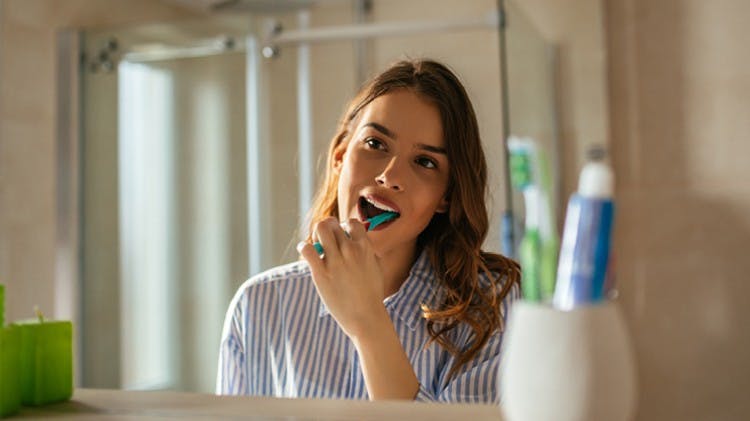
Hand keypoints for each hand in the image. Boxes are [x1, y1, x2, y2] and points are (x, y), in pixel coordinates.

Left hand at [297, 217, 387, 338]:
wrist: (366, 318)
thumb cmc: (372, 295)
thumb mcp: (377, 267)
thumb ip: (368, 251)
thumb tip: (360, 240)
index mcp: (365, 248)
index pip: (351, 222)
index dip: (344, 227)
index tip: (342, 238)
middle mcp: (350, 251)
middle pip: (332, 224)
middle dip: (328, 229)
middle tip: (326, 242)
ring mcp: (335, 262)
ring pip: (319, 230)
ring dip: (316, 235)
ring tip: (317, 246)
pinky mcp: (321, 273)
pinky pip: (307, 249)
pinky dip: (304, 247)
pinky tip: (306, 252)